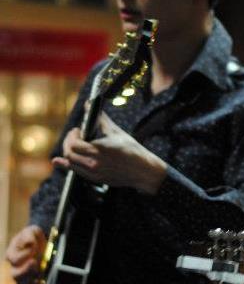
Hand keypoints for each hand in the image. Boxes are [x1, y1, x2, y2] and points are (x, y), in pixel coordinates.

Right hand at [5, 225, 46, 283]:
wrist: (42, 241)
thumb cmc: (33, 236)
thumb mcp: (31, 231)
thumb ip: (28, 235)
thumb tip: (29, 243)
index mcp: (12, 255)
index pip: (14, 259)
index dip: (23, 255)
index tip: (33, 248)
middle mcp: (16, 267)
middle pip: (15, 275)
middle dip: (24, 271)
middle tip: (34, 262)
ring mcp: (25, 273)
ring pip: (21, 283)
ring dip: (30, 279)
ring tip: (39, 271)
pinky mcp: (34, 277)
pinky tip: (44, 282)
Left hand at [52, 113, 166, 194]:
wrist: (143, 170)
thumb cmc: (132, 150)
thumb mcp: (117, 133)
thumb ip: (101, 119)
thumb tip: (90, 105)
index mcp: (100, 149)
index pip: (75, 143)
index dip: (72, 136)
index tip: (77, 130)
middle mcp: (95, 162)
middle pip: (70, 153)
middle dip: (68, 143)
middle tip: (73, 136)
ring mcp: (95, 172)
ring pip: (71, 163)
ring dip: (68, 153)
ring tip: (73, 146)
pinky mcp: (97, 179)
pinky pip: (76, 172)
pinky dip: (67, 165)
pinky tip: (60, 161)